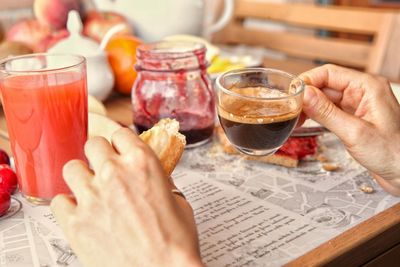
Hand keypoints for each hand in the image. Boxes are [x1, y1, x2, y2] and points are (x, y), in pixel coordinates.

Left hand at [51, 128, 202, 266]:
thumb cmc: (175, 243)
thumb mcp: (179, 202)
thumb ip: (161, 183)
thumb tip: (154, 179)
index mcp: (142, 163)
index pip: (121, 134)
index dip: (121, 143)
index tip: (121, 150)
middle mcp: (113, 174)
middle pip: (93, 144)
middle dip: (100, 154)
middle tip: (106, 168)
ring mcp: (91, 198)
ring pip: (71, 168)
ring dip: (82, 176)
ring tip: (91, 189)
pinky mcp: (75, 223)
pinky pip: (58, 201)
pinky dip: (68, 205)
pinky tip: (80, 212)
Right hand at [299, 64, 399, 195]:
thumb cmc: (393, 154)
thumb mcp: (354, 133)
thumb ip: (326, 112)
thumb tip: (304, 95)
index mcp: (368, 87)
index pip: (329, 73)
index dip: (308, 81)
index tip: (291, 93)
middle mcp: (363, 92)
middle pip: (326, 85)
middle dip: (306, 96)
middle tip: (290, 111)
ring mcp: (359, 106)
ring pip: (326, 98)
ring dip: (309, 107)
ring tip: (295, 119)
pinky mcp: (355, 118)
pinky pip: (331, 110)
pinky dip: (317, 115)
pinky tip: (307, 122)